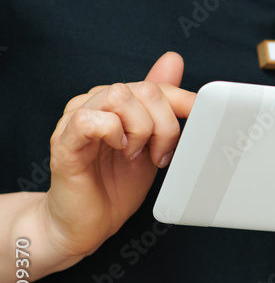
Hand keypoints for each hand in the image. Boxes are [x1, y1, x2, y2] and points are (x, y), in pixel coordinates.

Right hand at [40, 52, 195, 270]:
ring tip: (137, 155)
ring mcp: (75, 121)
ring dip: (140, 129)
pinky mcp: (64, 143)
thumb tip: (173, 59)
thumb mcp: (151, 142)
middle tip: (159, 154)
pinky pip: (91, 119)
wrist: (85, 223)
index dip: (183, 101)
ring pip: (118, 96)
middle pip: (143, 89)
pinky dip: (114, 134)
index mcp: (115, 103)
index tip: (202, 120)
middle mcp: (93, 103)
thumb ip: (162, 106)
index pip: (155, 86)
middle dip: (165, 125)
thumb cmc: (115, 184)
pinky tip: (119, 151)